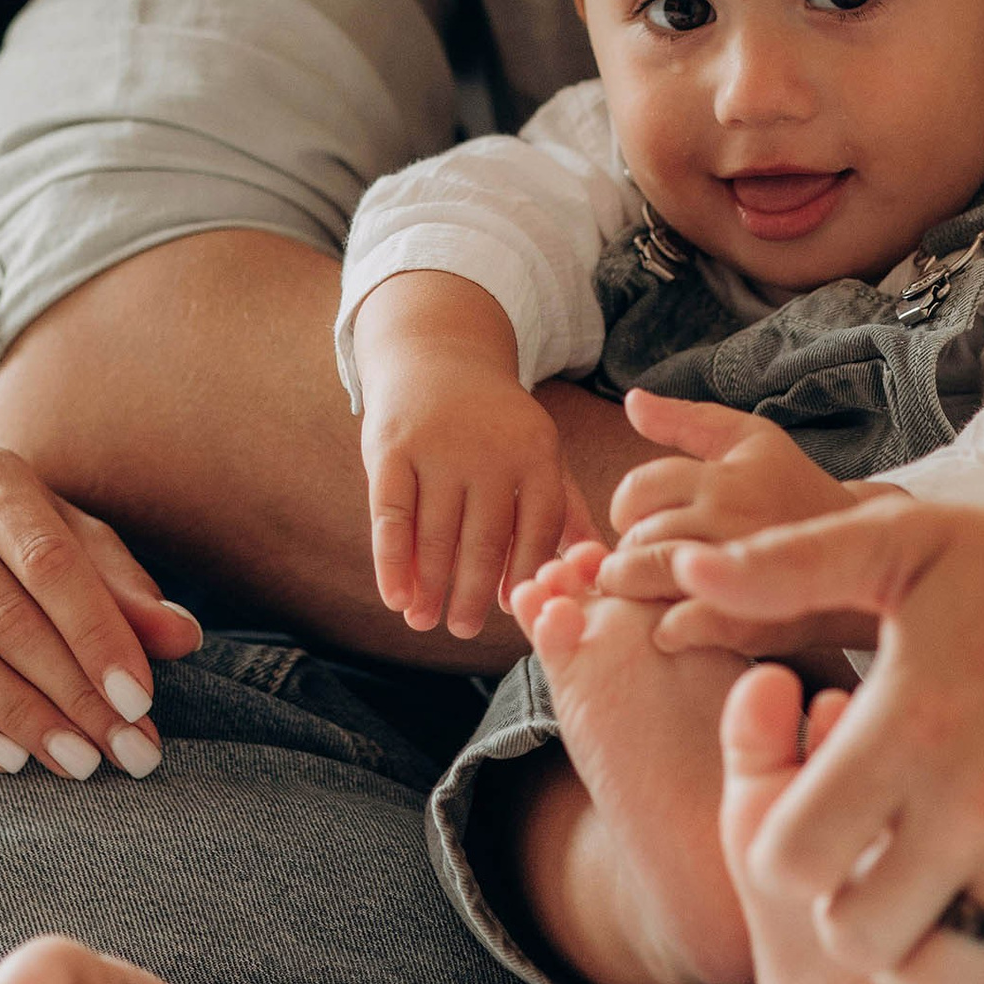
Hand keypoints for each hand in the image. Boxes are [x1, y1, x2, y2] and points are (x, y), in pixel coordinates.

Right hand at [0, 442, 203, 778]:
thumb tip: (184, 636)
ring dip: (19, 714)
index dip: (98, 634)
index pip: (52, 561)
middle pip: (6, 613)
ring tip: (75, 762)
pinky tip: (8, 760)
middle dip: (72, 691)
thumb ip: (119, 587)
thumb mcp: (62, 542)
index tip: (142, 701)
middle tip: (123, 750)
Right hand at [354, 275, 594, 638]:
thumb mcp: (537, 449)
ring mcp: (438, 446)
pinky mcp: (391, 446)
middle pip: (484, 539)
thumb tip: (592, 569)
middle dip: (473, 593)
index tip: (515, 611)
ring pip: (435, 534)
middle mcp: (490, 448)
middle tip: (464, 630)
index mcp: (536, 451)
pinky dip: (391, 562)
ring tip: (424, 621)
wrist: (437, 352)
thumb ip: (562, 506)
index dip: (526, 574)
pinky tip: (395, 597)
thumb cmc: (495, 421)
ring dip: (430, 587)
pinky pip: (392, 516)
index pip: (538, 528)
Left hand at [596, 390, 872, 606]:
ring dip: (638, 590)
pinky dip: (667, 629)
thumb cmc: (795, 490)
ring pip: (654, 580)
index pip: (639, 489)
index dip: (626, 507)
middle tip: (639, 562)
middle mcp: (733, 521)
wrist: (861, 555)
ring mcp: (742, 575)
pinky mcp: (752, 623)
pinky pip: (682, 626)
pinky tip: (671, 626)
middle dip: (627, 553)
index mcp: (728, 478)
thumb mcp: (751, 441)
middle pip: (641, 539)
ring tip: (650, 590)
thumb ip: (688, 420)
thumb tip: (632, 401)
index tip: (638, 521)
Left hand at [668, 491, 983, 983]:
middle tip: (865, 869)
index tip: (813, 820)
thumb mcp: (900, 543)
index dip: (783, 853)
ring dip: (920, 966)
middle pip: (860, 935)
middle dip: (843, 916)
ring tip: (920, 914)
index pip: (793, 857)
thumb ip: (788, 564)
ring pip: (951, 975)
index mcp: (910, 720)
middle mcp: (979, 795)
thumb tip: (685, 567)